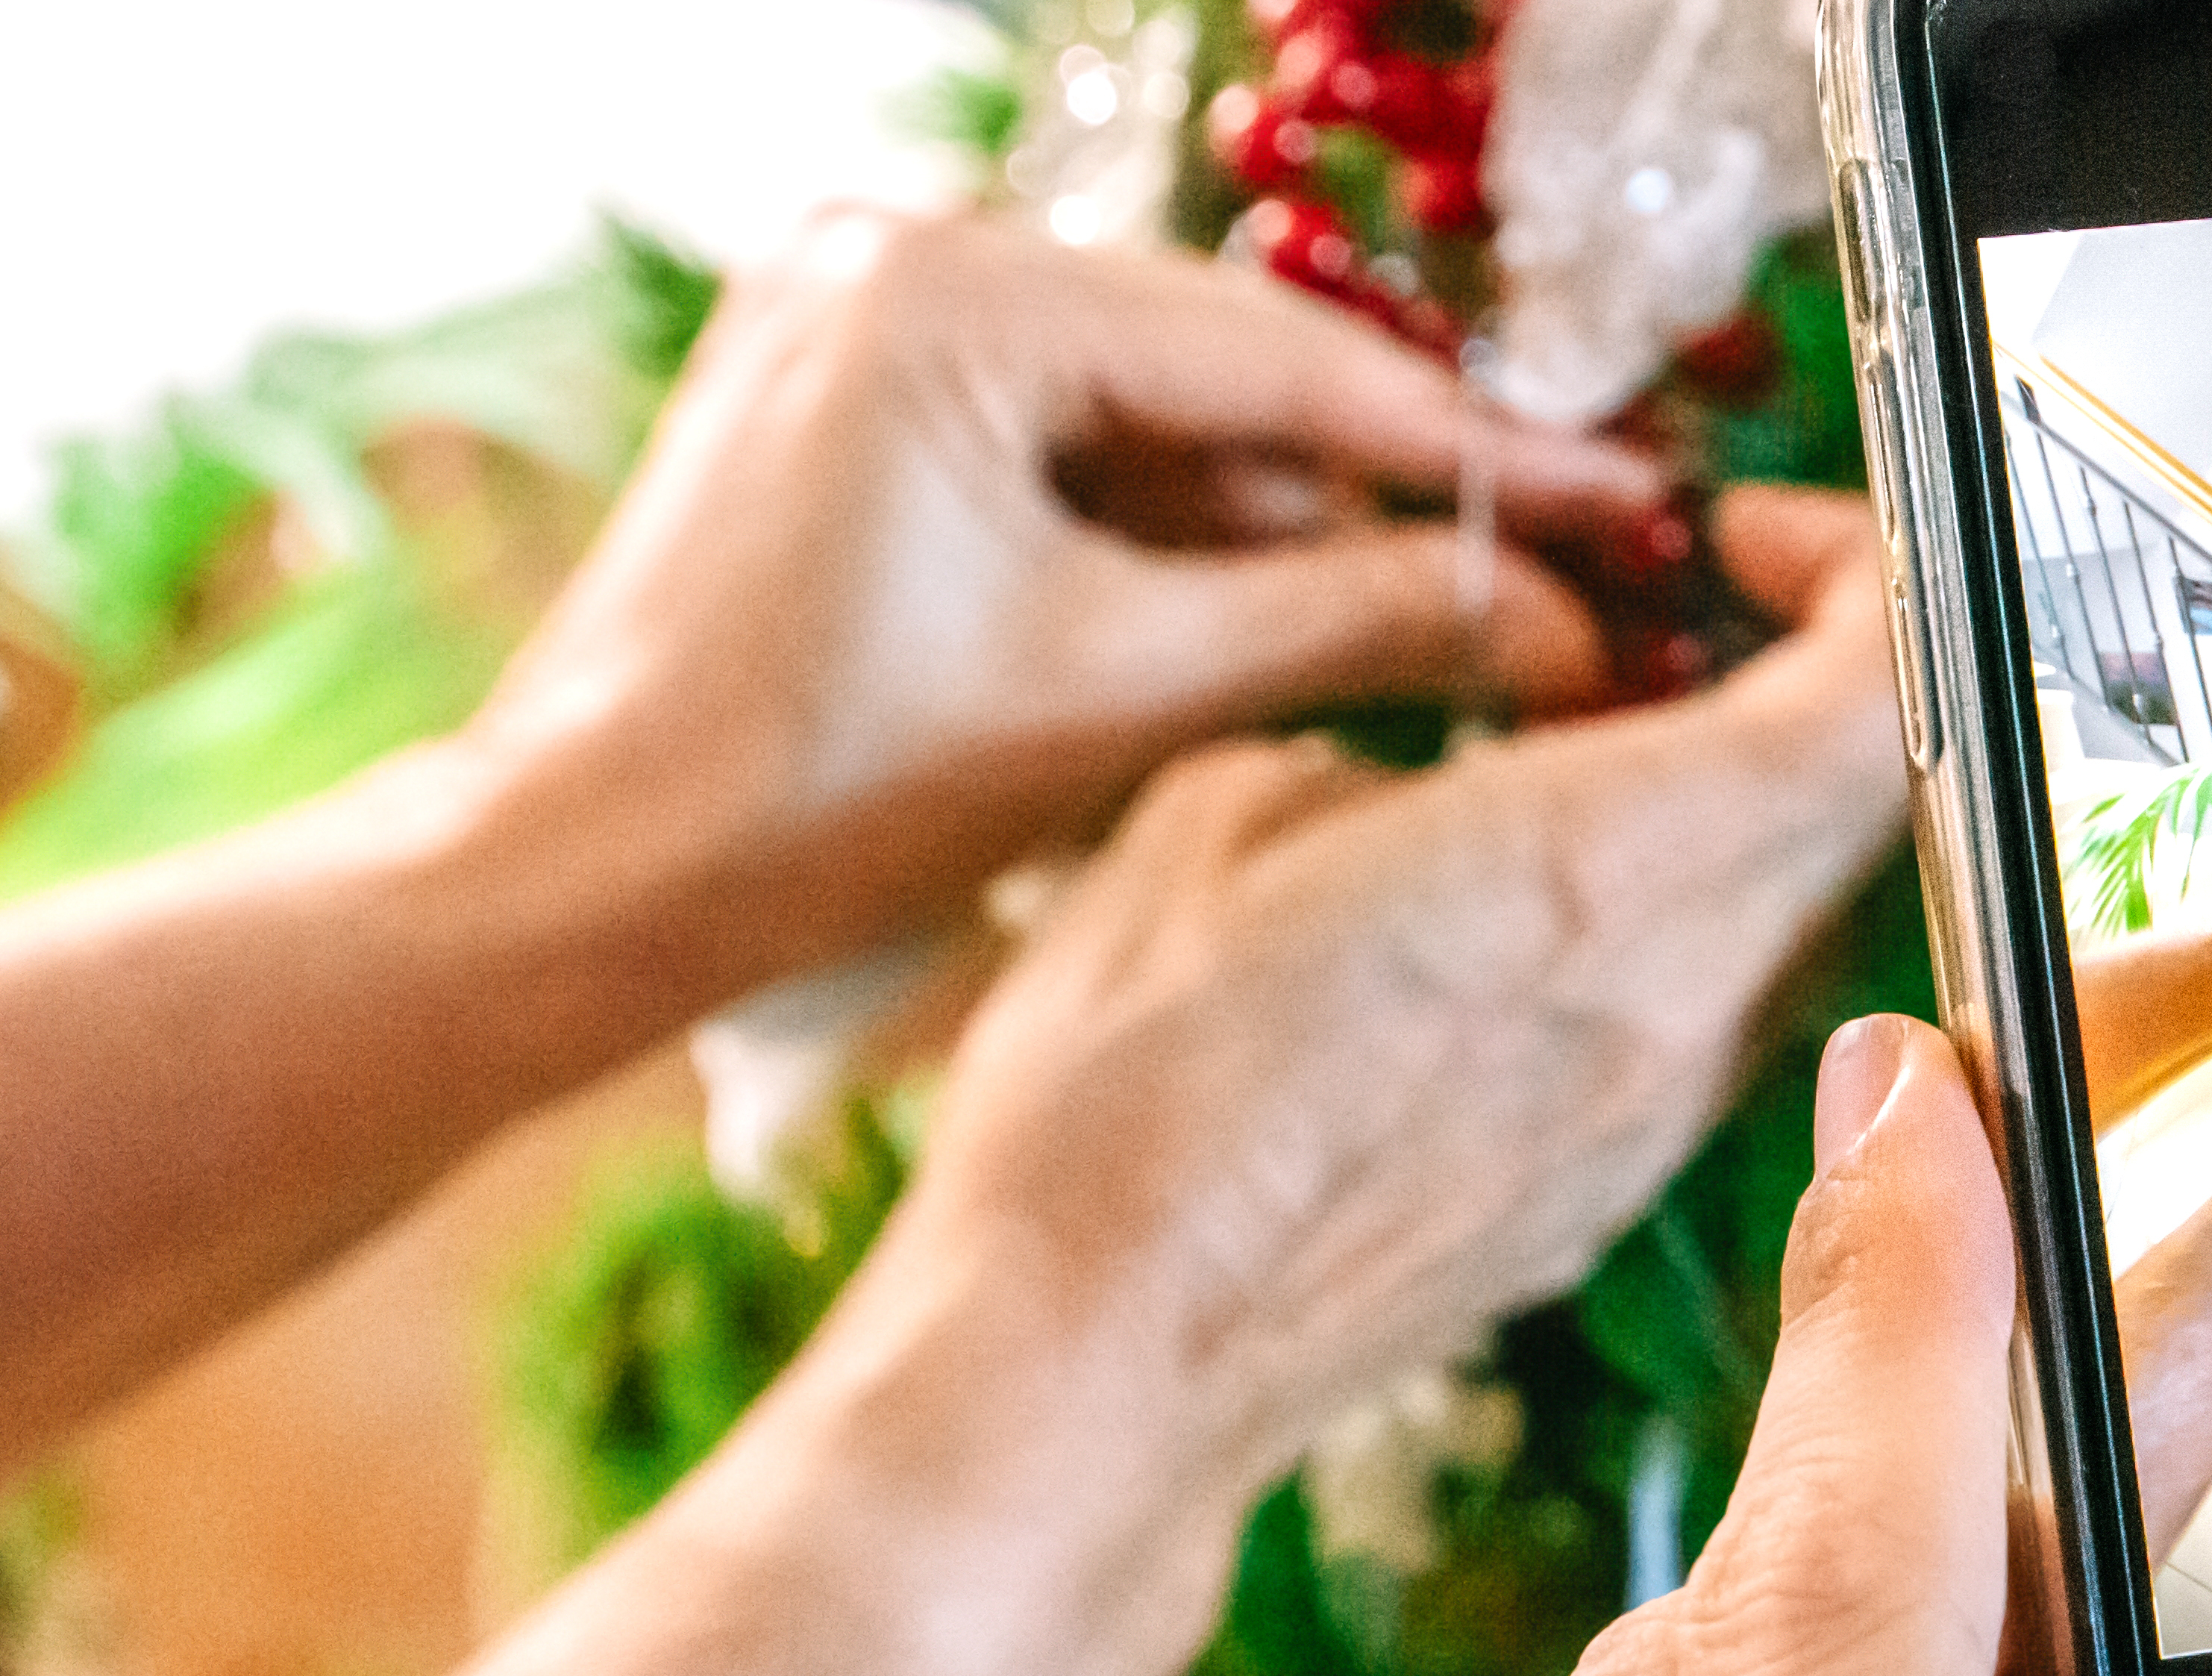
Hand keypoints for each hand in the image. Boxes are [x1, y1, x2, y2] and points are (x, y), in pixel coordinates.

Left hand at [474, 206, 1666, 981]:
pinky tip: (1267, 635)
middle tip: (1556, 583)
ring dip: (1280, 538)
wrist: (583, 878)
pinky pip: (1069, 456)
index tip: (1628, 501)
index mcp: (951, 295)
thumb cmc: (815, 791)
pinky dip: (1170, 549)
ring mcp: (865, 326)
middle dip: (1381, 501)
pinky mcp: (853, 409)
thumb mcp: (1127, 695)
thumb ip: (1360, 624)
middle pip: (1225, 381)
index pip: (1285, 361)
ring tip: (1429, 639)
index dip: (1479, 450)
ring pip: (1156, 426)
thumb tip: (1565, 616)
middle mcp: (901, 260)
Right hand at [835, 486, 1899, 1508]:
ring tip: (1610, 742)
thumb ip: (1404, 728)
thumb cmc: (1121, 1090)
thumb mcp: (1230, 804)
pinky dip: (1687, 912)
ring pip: (1799, 904)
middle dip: (1813, 676)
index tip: (1764, 539)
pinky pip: (1720, 1007)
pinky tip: (1553, 891)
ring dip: (1750, 802)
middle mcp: (1676, 1000)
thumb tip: (1485, 718)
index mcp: (1597, 871)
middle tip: (1702, 612)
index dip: (1863, 583)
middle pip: (1856, 801)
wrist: (1092, 1362)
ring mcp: (1662, 1111)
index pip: (1866, 704)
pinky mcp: (1619, 1184)